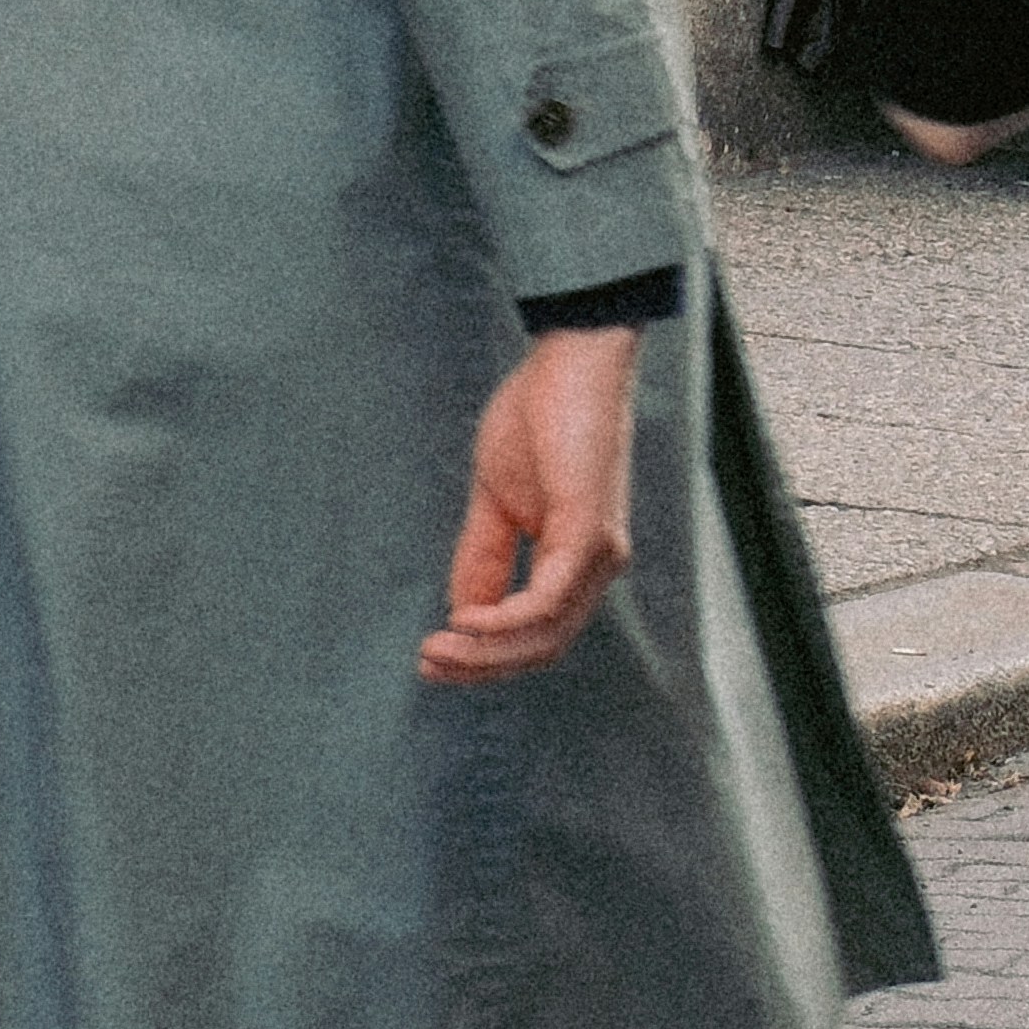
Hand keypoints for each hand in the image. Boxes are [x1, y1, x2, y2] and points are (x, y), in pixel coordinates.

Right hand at [423, 324, 643, 684]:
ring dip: (488, 652)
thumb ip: (485, 555)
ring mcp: (599, 555)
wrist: (574, 361)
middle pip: (543, 645)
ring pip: (547, 633)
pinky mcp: (590, 534)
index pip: (537, 631)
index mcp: (575, 560)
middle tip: (428, 666)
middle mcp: (597, 567)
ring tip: (438, 651)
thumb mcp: (498, 497)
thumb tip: (463, 610)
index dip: (486, 654)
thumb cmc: (539, 416)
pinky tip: (467, 621)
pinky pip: (549, 600)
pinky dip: (506, 620)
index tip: (433, 657)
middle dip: (482, 666)